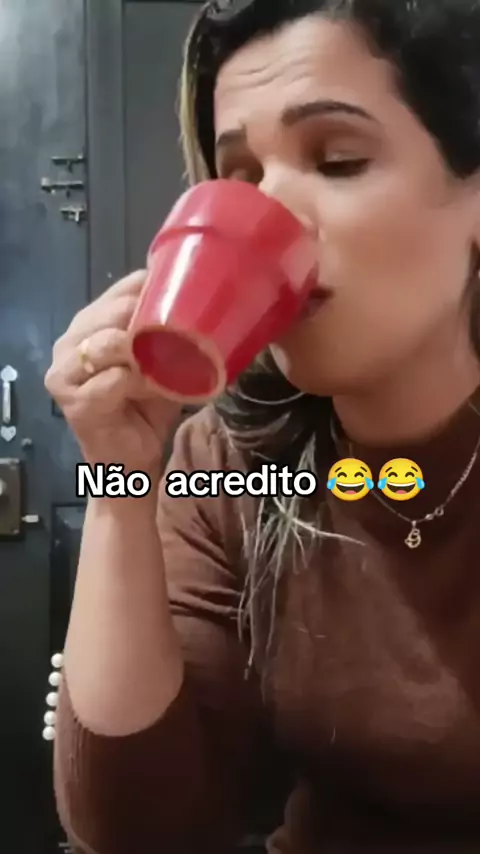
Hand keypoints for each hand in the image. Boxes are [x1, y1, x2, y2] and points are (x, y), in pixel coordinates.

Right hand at [45, 270, 180, 473]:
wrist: (130, 458)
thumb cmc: (145, 406)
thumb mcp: (161, 361)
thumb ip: (167, 332)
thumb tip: (204, 299)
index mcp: (89, 323)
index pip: (122, 289)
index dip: (156, 291)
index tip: (189, 302)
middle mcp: (70, 341)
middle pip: (115, 311)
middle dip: (151, 323)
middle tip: (180, 341)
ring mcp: (65, 371)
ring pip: (110, 342)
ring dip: (144, 354)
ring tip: (163, 368)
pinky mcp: (73, 401)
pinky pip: (115, 380)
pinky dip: (140, 384)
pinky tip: (152, 391)